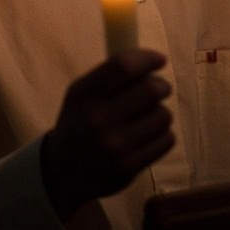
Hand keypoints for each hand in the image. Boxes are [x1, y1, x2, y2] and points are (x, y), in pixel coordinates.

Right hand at [41, 49, 173, 218]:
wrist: (62, 170)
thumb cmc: (80, 121)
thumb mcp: (82, 93)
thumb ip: (112, 76)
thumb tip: (152, 60)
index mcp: (85, 94)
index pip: (124, 66)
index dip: (148, 59)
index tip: (160, 59)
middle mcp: (99, 119)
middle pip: (151, 90)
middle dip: (161, 86)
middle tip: (159, 89)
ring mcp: (115, 145)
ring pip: (163, 115)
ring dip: (161, 112)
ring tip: (150, 116)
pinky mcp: (130, 166)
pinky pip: (167, 140)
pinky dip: (163, 134)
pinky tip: (150, 135)